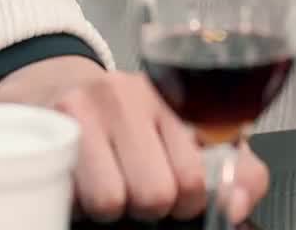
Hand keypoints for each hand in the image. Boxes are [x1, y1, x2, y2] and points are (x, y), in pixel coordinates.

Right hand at [0, 57, 269, 221]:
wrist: (59, 88)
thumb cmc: (131, 123)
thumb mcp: (189, 138)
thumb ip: (234, 172)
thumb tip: (237, 207)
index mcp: (179, 99)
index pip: (199, 175)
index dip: (189, 201)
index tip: (180, 193)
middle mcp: (138, 95)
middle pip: (157, 194)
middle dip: (150, 206)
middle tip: (138, 187)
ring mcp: (95, 105)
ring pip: (112, 201)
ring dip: (111, 206)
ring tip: (110, 182)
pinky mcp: (58, 122)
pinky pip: (73, 196)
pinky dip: (78, 202)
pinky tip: (83, 181)